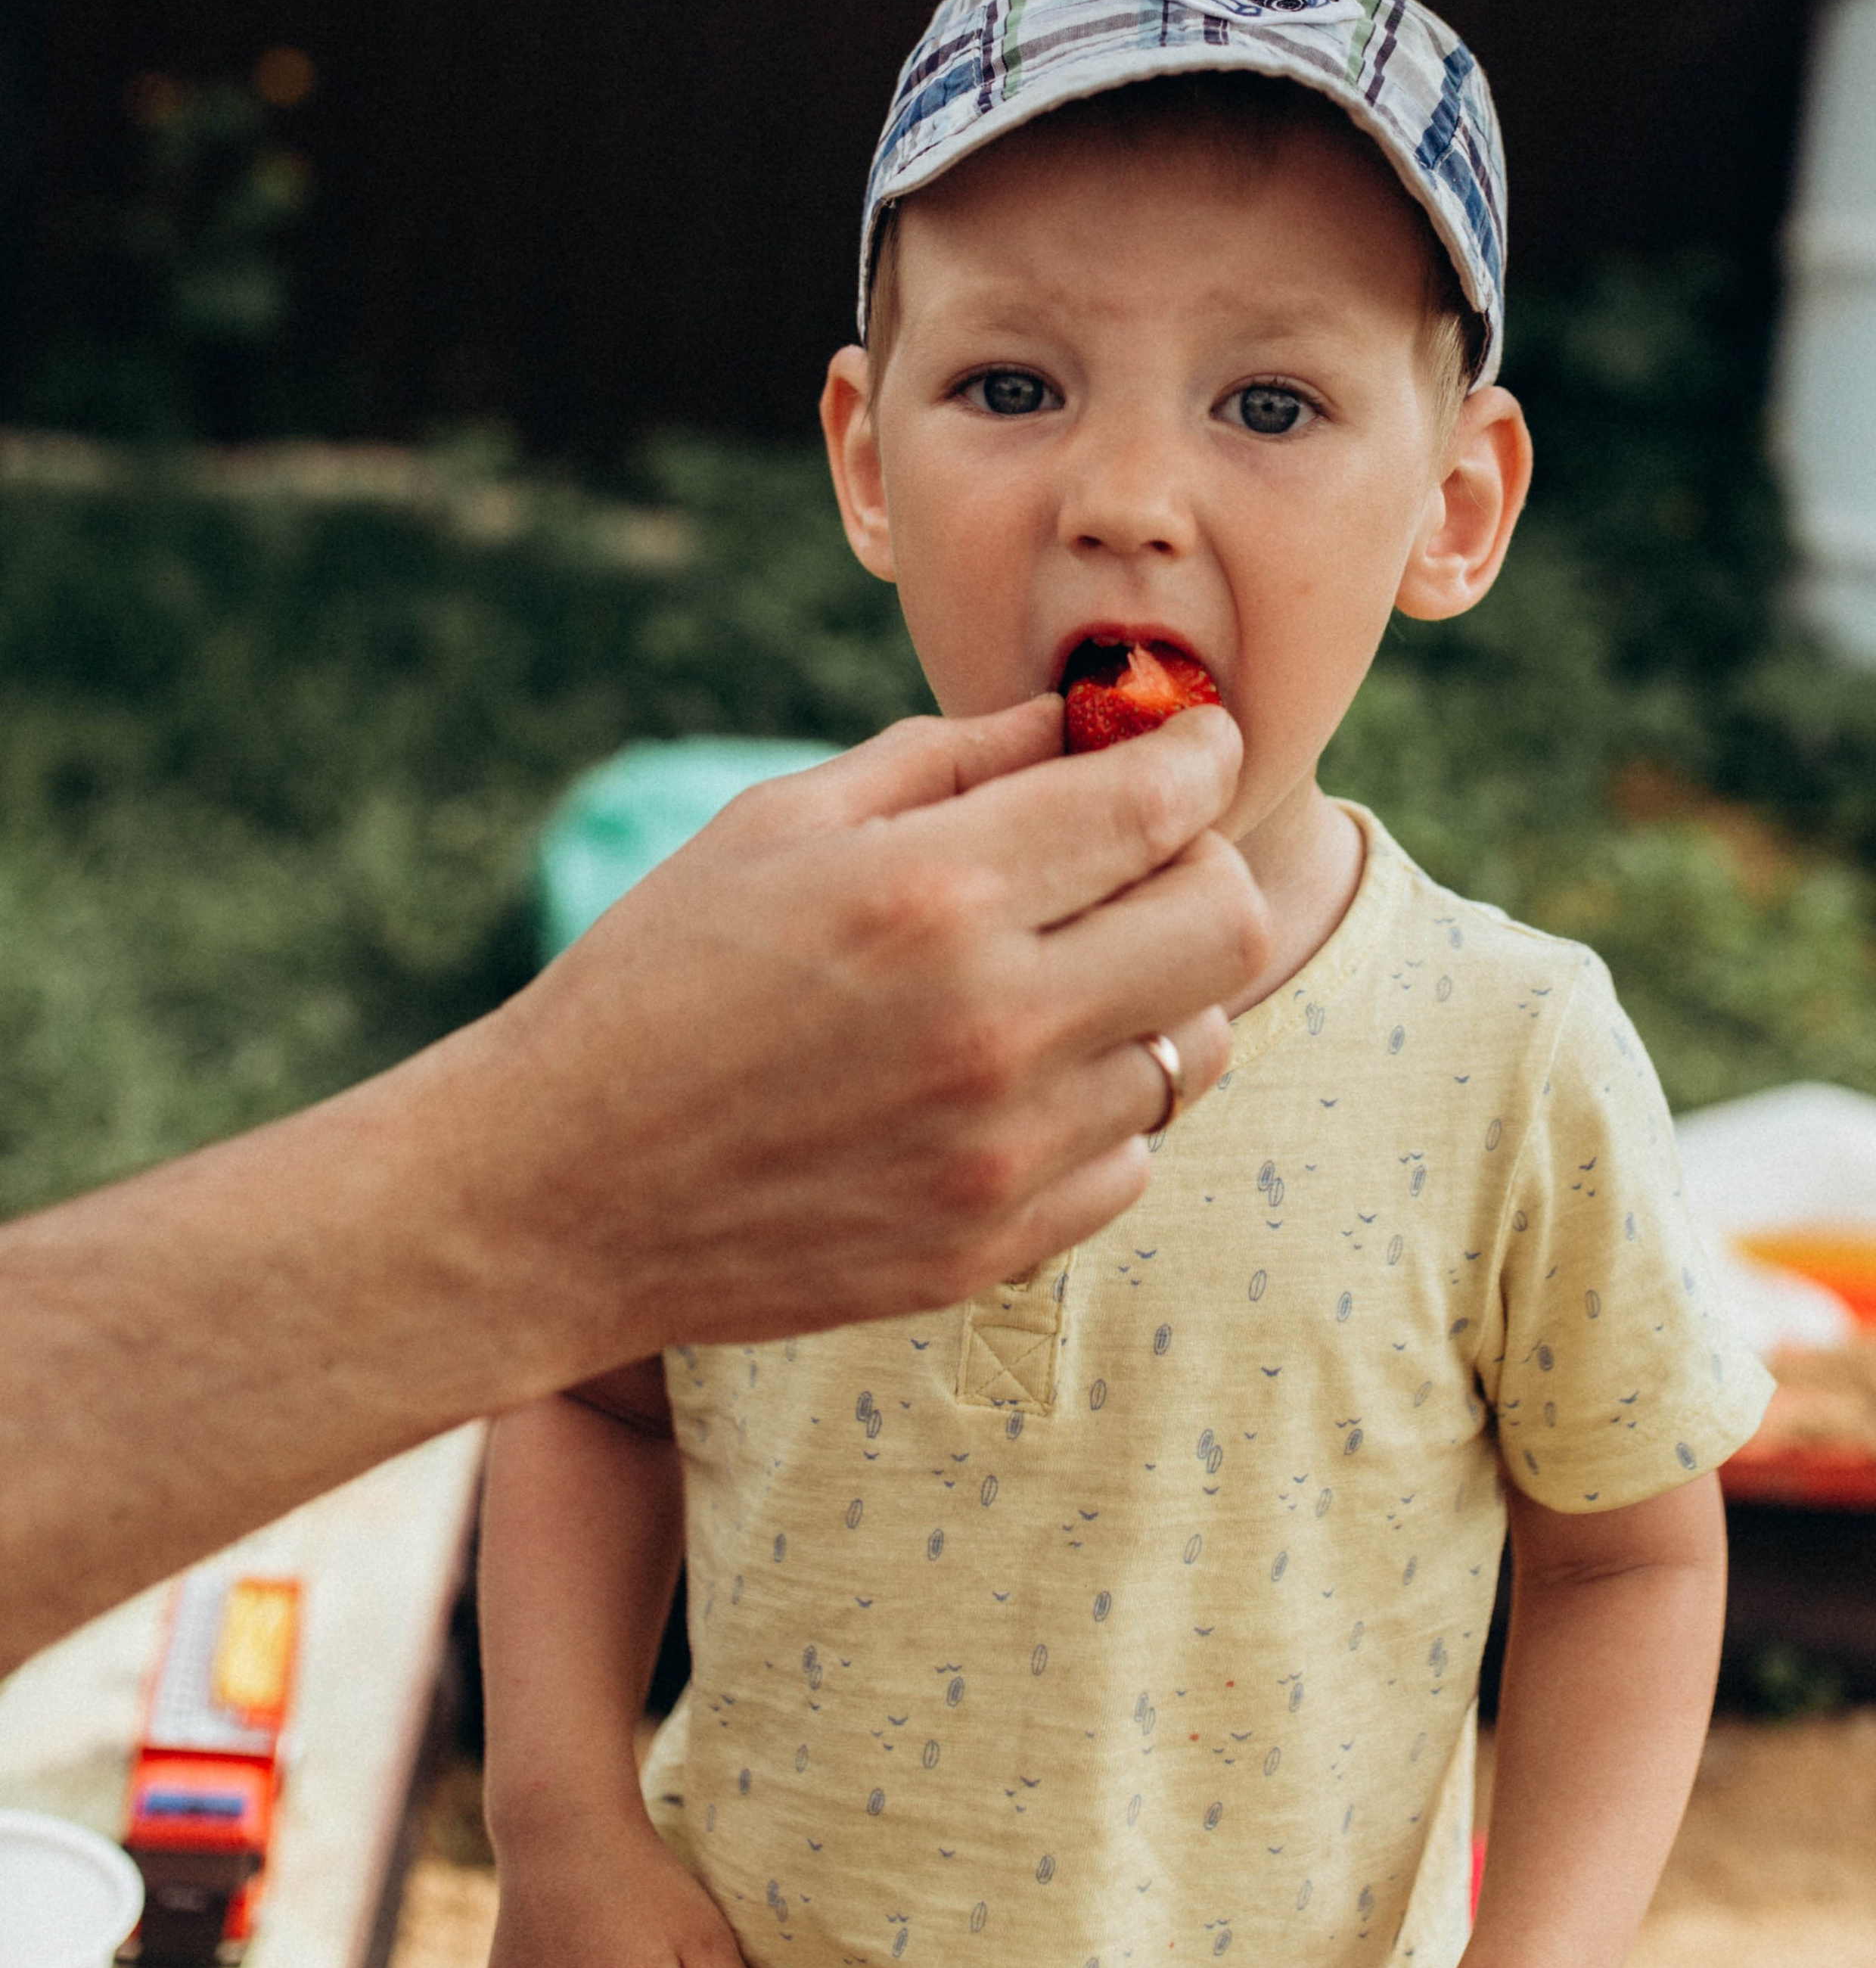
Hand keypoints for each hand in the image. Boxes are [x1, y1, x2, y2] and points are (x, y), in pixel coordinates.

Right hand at [453, 693, 1270, 1359]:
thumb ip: (947, 762)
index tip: (1196, 741)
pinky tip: (1006, 1085)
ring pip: (1197, 1049)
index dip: (1202, 752)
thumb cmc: (653, 981)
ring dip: (1157, 997)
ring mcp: (1004, 1152)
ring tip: (1065, 978)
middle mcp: (993, 1023)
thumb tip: (1080, 719)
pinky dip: (1097, 1109)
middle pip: (1228, 926)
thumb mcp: (778, 827)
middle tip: (1139, 859)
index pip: (1160, 802)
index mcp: (933, 892)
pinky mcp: (994, 1247)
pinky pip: (1131, 1160)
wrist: (556, 1194)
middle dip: (1199, 867)